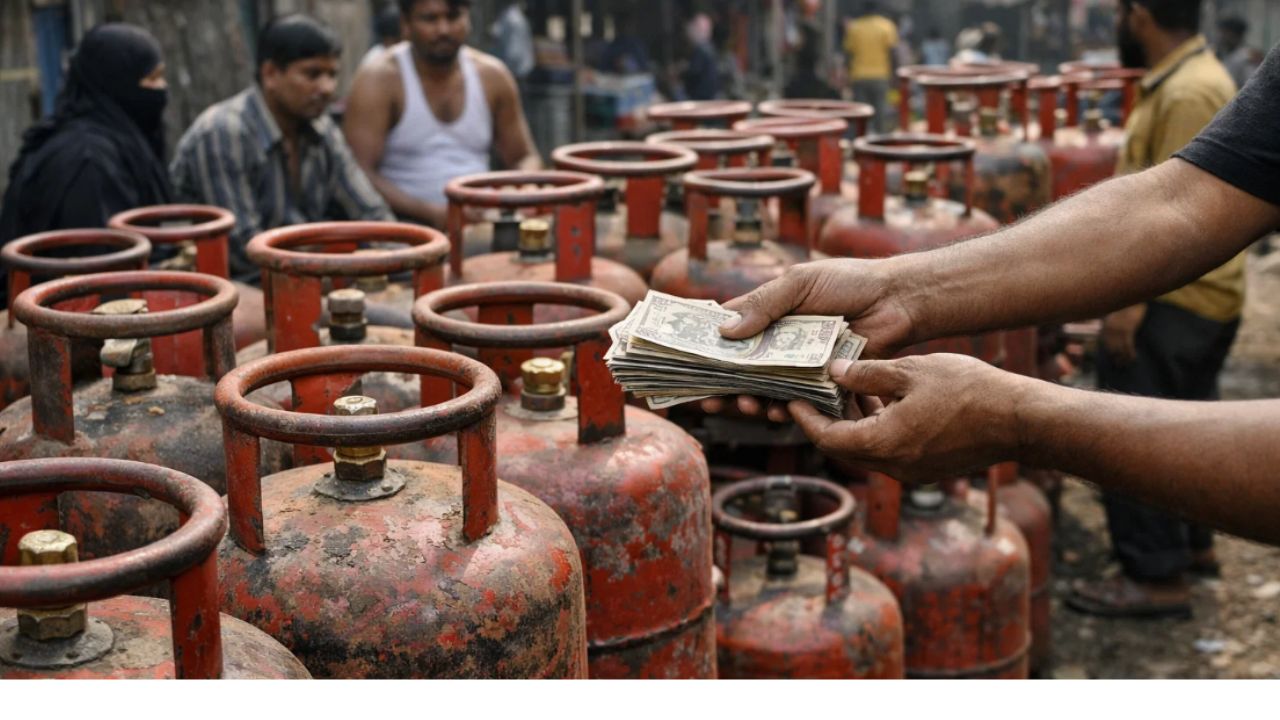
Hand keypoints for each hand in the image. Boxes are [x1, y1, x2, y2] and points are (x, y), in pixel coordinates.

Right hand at [698, 258, 915, 417]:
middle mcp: (779, 340)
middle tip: (709, 400)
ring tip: (744, 406)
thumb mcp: (800, 283)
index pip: (728, 331)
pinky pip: (797, 399)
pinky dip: (783, 408)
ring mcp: (799, 363)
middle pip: (741, 368)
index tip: (684, 362)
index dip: (705, 346)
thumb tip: (725, 331)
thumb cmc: (849, 283)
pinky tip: (776, 411)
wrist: (897, 301)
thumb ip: (764, 305)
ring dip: (750, 400)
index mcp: (769, 313)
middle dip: (723, 385)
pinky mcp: (821, 381)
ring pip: (765, 388)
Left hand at [787, 354, 1029, 484]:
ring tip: (843, 395)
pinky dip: (875, 432)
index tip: (790, 400)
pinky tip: (879, 405)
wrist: (1019, 421)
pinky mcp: (927, 469)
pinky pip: (889, 453)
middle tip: (811, 396)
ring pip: (866, 451)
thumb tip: (834, 371)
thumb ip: (867, 374)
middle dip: (824, 423)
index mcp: (882, 443)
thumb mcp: (911, 371)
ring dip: (851, 427)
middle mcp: (892, 466)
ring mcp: (911, 471)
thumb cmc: (969, 391)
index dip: (805, 418)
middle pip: (842, 448)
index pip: (826, 437)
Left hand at [1101, 304, 1145, 365]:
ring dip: (1123, 358)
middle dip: (1115, 357)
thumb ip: (1112, 323)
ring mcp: (1118, 330)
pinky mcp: (1127, 330)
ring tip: (1127, 364)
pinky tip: (1133, 358)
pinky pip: (1128, 345)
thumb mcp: (1115, 314)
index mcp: (1106, 326)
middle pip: (1111, 348)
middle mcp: (1109, 330)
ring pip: (1119, 349)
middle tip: (1120, 365)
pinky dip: (1130, 353)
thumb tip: (1113, 331)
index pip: (1106, 343)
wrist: (1132, 298)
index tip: (1113, 358)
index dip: (1110, 352)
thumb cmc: (1125, 306)